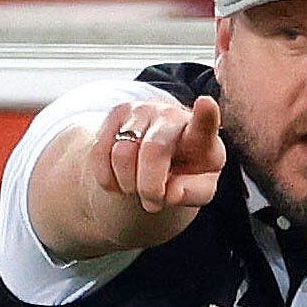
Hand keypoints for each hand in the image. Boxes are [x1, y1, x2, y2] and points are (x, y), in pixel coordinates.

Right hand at [90, 94, 222, 217]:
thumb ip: (193, 193)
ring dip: (127, 185)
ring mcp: (143, 111)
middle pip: (153, 150)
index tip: (206, 103)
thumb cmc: (184, 175)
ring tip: (136, 189)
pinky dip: (107, 179)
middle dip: (149, 187)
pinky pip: (100, 152)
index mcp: (201, 135)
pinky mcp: (117, 113)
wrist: (159, 159)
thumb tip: (169, 192)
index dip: (205, 115)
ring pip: (122, 154)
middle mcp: (172, 115)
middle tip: (153, 203)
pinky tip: (120, 181)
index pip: (204, 123)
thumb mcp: (198, 189)